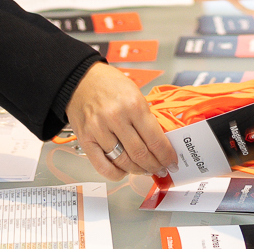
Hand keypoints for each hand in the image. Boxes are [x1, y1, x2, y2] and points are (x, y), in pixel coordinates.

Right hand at [66, 61, 174, 179]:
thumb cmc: (110, 84)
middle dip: (154, 165)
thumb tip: (161, 143)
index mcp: (133, 104)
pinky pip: (102, 166)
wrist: (81, 79)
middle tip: (161, 169)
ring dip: (138, 170)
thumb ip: (146, 118)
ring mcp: (99, 129)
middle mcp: (116, 117)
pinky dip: (116, 173)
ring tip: (145, 169)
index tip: (172, 162)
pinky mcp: (85, 139)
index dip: (166, 156)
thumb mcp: (135, 94)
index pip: (155, 140)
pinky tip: (124, 171)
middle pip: (140, 154)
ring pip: (123, 162)